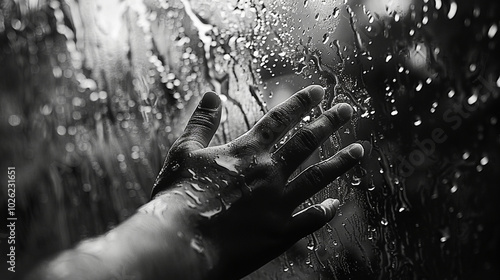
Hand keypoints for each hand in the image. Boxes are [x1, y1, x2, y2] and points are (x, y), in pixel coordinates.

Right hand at [140, 85, 363, 278]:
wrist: (180, 243)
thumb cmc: (176, 196)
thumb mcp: (183, 151)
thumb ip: (200, 123)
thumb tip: (211, 95)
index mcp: (246, 152)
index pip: (280, 120)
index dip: (300, 103)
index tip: (319, 91)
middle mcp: (269, 173)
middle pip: (307, 142)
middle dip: (330, 122)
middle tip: (349, 110)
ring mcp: (278, 203)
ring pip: (318, 177)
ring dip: (340, 162)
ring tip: (360, 150)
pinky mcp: (280, 233)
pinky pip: (311, 220)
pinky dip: (325, 211)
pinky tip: (335, 204)